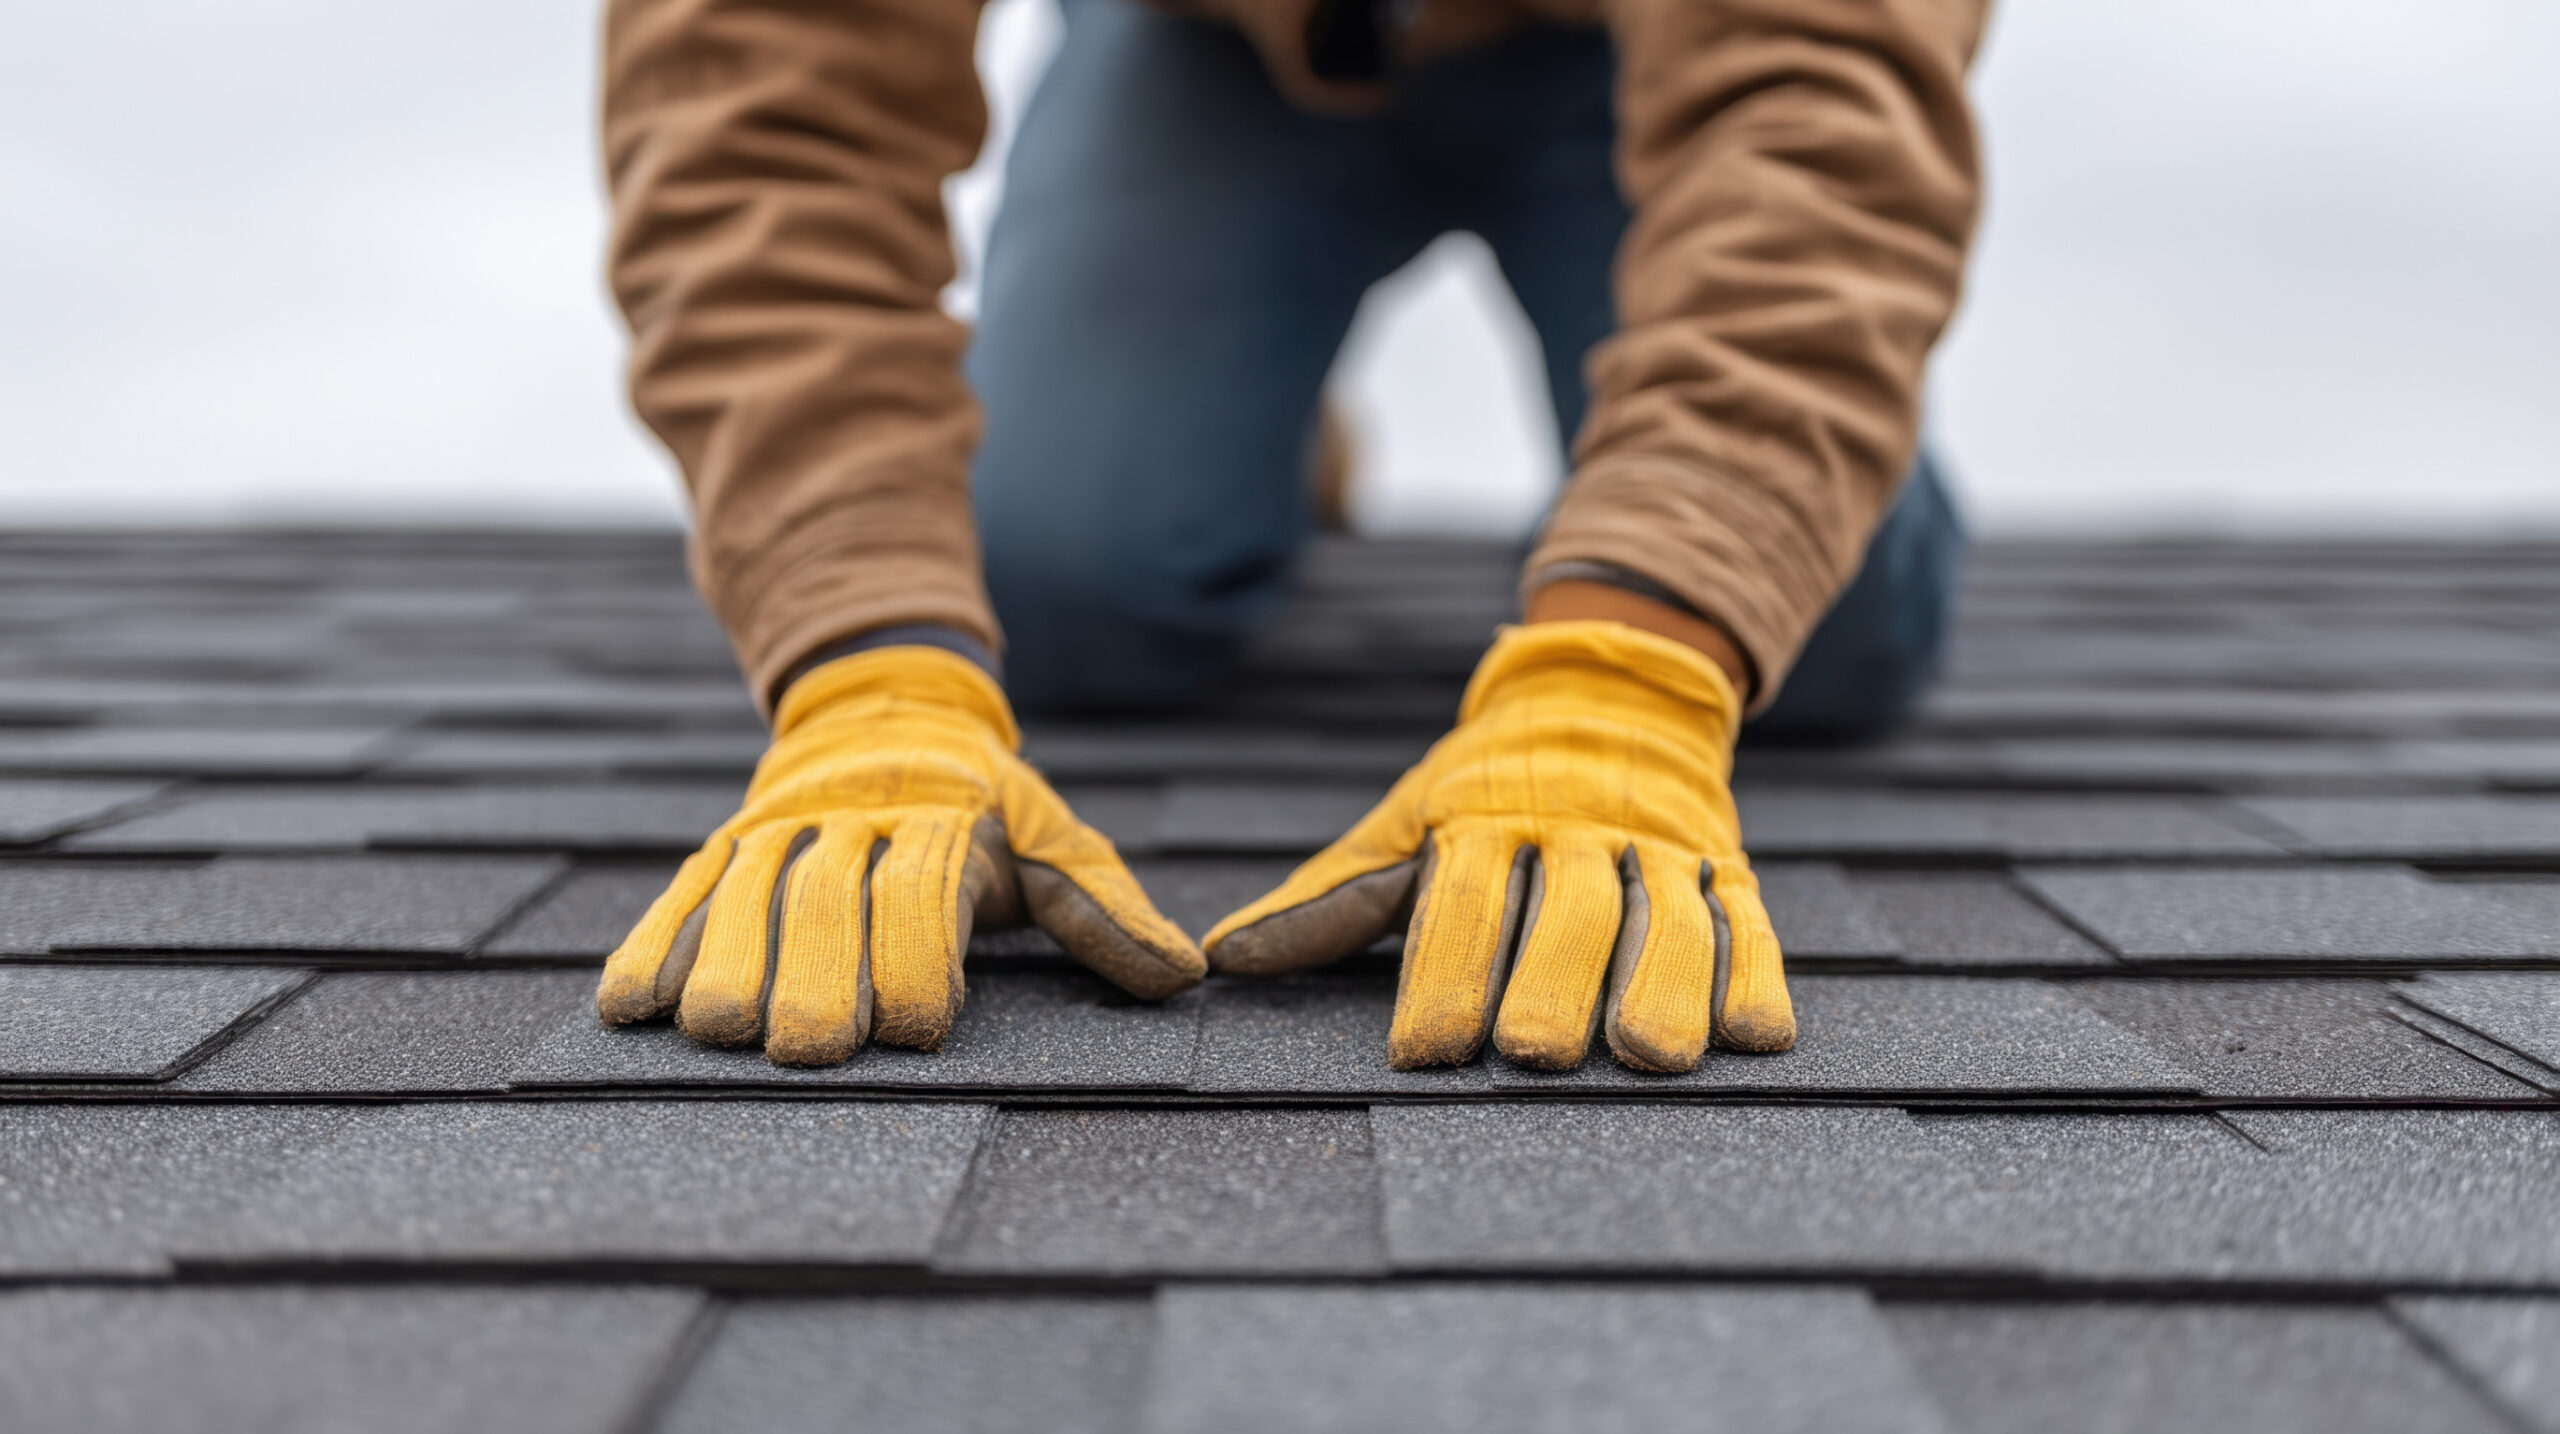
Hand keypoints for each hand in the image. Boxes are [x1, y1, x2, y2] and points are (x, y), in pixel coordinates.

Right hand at [597, 646, 1203, 1064]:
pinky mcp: (722, 846)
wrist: (889, 703)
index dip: (919, 958)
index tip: (916, 1030)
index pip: (925, 892)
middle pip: (826, 901)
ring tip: (717, 1033)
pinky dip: (649, 949)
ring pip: (742, 898)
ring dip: (725, 965)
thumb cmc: (986, 806)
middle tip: (810, 1050)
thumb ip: (1105, 912)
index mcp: (940, 824)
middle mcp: (850, 822)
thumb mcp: (1053, 840)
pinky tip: (628, 1010)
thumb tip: (1184, 977)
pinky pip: (679, 897)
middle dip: (818, 975)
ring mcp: (776, 832)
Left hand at [1203, 621, 1790, 1071]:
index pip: (1462, 904)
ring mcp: (1658, 845)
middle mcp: (1575, 831)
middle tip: (1533, 1052)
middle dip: (1550, 982)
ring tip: (1650, 1056)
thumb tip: (1224, 958)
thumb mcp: (1408, 821)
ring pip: (1666, 919)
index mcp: (1486, 822)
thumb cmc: (1487, 784)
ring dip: (1662, 985)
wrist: (1614, 685)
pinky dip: (1754, 973)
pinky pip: (1746, 918)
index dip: (1443, 976)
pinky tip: (1753, 1035)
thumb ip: (1331, 899)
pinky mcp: (1725, 860)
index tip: (1425, 1052)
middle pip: (1566, 913)